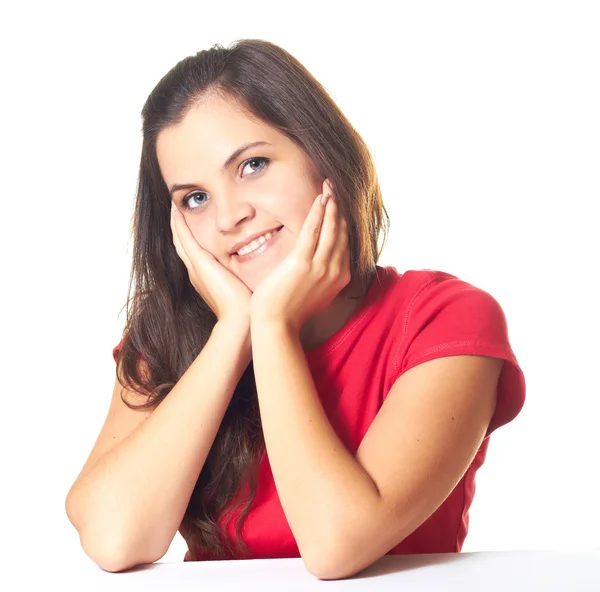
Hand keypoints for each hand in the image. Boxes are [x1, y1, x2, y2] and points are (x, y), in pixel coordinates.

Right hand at [170, 202, 252, 326]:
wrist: (240, 321)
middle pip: (182, 244)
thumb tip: (261, 268)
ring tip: (173, 205)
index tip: (189, 221)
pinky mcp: (200, 263)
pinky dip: (179, 224)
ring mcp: (196, 267)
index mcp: (205, 277)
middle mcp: (196, 272)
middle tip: (174, 209)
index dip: (189, 236)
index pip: (194, 252)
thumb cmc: (246, 308)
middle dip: (177, 227)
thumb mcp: (245, 287)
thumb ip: (246, 276)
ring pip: (180, 239)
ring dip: (175, 222)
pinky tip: (176, 210)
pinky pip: (185, 239)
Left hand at [249, 179, 350, 331]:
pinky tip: (320, 198)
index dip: (343, 222)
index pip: (345, 244)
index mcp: (339, 278)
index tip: (339, 206)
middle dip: (339, 209)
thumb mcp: (315, 293)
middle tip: (336, 188)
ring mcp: (321, 267)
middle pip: (342, 233)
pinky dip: (318, 212)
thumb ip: (322, 277)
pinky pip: (314, 231)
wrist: (276, 325)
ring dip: (331, 205)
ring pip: (331, 229)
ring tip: (330, 186)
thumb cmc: (290, 311)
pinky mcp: (302, 263)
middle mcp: (335, 271)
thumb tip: (321, 265)